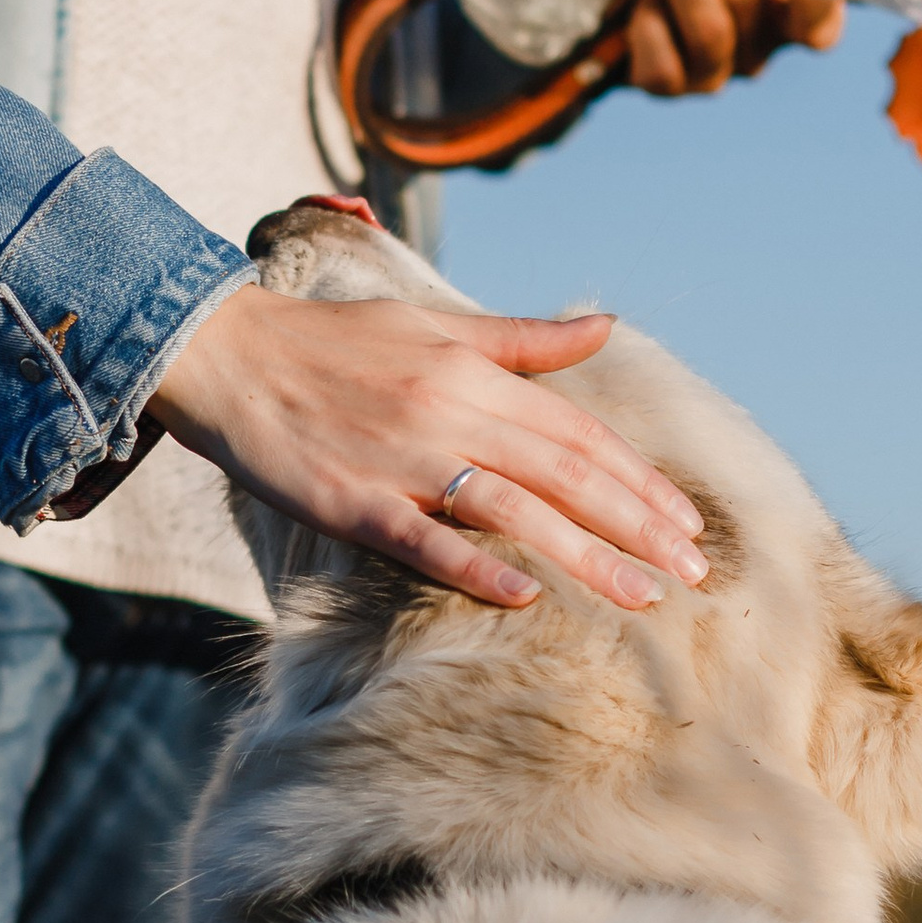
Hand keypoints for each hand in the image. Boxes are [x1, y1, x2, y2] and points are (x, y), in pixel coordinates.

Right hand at [149, 285, 712, 614]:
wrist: (226, 355)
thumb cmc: (332, 343)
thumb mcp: (433, 325)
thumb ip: (522, 339)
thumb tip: (603, 324)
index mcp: (471, 371)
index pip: (578, 432)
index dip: (639, 478)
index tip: (687, 522)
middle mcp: (449, 411)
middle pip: (564, 473)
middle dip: (637, 524)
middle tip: (695, 573)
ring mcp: (402, 459)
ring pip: (514, 510)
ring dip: (586, 555)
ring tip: (643, 597)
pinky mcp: (353, 502)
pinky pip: (424, 541)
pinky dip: (475, 567)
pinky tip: (524, 598)